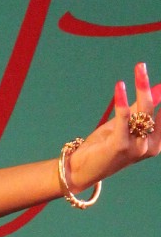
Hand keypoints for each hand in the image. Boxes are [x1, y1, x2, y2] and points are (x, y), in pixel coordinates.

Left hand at [69, 61, 159, 189]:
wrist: (83, 170)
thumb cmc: (105, 146)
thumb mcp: (126, 126)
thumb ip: (140, 110)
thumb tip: (157, 88)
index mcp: (155, 143)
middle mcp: (149, 147)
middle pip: (153, 109)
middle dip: (148, 86)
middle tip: (142, 65)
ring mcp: (137, 148)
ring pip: (143, 111)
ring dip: (142, 87)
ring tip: (140, 68)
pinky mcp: (120, 146)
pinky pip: (124, 119)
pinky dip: (122, 101)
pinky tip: (120, 86)